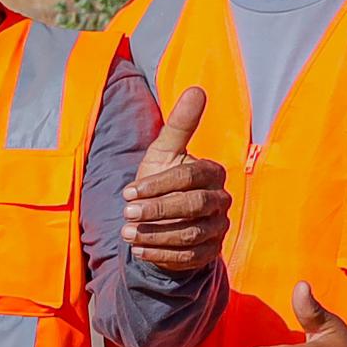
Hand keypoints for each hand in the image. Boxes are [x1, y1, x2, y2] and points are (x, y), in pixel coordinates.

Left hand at [122, 87, 229, 279]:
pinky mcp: (210, 252)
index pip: (190, 177)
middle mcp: (220, 200)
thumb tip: (197, 88)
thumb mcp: (164, 152)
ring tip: (127, 234)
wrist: (163, 220)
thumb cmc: (162, 180)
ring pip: (191, 233)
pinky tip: (139, 251)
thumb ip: (179, 125)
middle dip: (158, 210)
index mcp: (212, 173)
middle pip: (193, 205)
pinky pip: (190, 257)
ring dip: (156, 235)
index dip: (159, 184)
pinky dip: (163, 255)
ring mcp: (218, 228)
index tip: (129, 191)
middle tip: (126, 214)